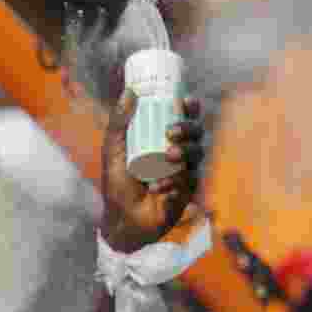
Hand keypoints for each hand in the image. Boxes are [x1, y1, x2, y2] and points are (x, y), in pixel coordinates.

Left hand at [101, 91, 204, 252]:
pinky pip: (190, 180)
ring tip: (166, 158)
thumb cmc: (118, 185)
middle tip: (169, 132)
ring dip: (184, 153)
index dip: (190, 107)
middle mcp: (178, 153)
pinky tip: (158, 188)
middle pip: (196, 133)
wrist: (122, 220)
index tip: (185, 101)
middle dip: (188, 129)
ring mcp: (185, 172)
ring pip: (198, 154)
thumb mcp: (114, 151)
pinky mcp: (188, 191)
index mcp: (163, 140)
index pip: (184, 118)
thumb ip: (119, 124)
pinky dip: (174, 182)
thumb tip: (129, 91)